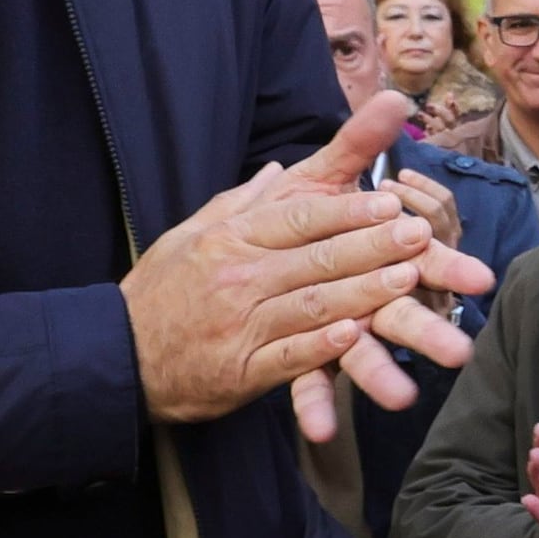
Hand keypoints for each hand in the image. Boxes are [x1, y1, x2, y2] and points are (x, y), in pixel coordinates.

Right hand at [124, 93, 491, 428]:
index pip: (298, 218)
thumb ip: (244, 201)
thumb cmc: (162, 291)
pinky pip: (289, 357)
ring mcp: (240, 325)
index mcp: (230, 238)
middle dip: (373, 246)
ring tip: (408, 282)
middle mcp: (237, 277)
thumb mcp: (194, 233)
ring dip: (362, 293)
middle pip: (316, 257)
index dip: (347, 210)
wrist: (116, 355)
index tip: (392, 202)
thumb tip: (280, 166)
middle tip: (422, 237)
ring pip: (312, 304)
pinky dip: (322, 347)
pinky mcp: (242, 371)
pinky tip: (355, 336)